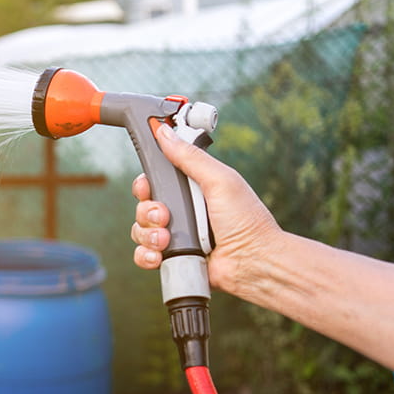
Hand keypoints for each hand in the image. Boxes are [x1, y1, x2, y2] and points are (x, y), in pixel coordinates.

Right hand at [130, 124, 282, 294]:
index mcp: (191, 188)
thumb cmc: (246, 221)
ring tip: (167, 240)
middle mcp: (181, 210)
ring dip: (148, 234)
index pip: (154, 180)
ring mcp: (176, 235)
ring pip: (140, 230)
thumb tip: (164, 133)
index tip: (148, 187)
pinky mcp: (173, 257)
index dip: (146, 184)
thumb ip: (190, 157)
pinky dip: (146, 255)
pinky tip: (159, 255)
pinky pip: (143, 254)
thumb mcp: (220, 180)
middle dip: (148, 211)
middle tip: (165, 216)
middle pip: (143, 205)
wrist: (253, 261)